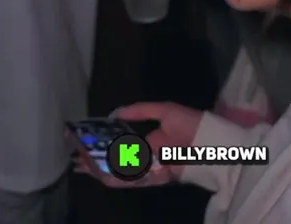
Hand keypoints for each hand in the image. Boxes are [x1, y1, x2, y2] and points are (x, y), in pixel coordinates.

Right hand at [71, 102, 203, 187]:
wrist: (211, 142)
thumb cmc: (189, 123)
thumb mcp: (164, 110)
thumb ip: (141, 111)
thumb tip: (116, 113)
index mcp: (151, 138)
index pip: (124, 143)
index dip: (107, 144)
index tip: (88, 143)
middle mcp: (149, 154)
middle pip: (120, 160)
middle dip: (100, 160)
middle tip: (79, 161)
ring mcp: (153, 167)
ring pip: (124, 172)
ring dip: (104, 171)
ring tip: (84, 170)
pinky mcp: (158, 178)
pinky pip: (137, 180)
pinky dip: (121, 180)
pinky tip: (104, 178)